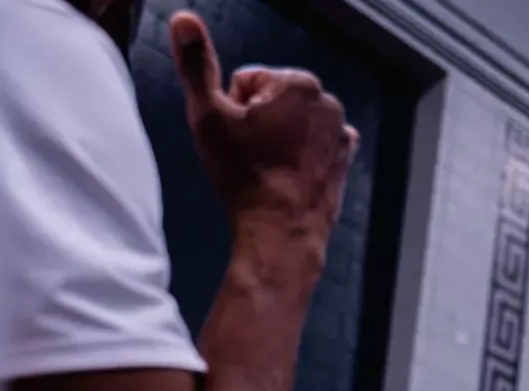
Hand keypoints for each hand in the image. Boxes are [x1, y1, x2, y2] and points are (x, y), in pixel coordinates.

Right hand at [169, 12, 357, 234]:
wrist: (280, 231)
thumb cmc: (243, 175)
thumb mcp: (207, 114)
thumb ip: (195, 63)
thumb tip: (184, 18)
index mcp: (300, 83)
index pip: (247, 80)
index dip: (233, 108)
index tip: (237, 136)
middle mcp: (329, 102)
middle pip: (272, 100)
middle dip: (256, 122)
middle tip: (250, 154)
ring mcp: (341, 133)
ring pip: (290, 124)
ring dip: (276, 139)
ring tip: (266, 168)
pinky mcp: (345, 159)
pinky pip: (310, 146)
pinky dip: (298, 156)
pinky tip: (287, 175)